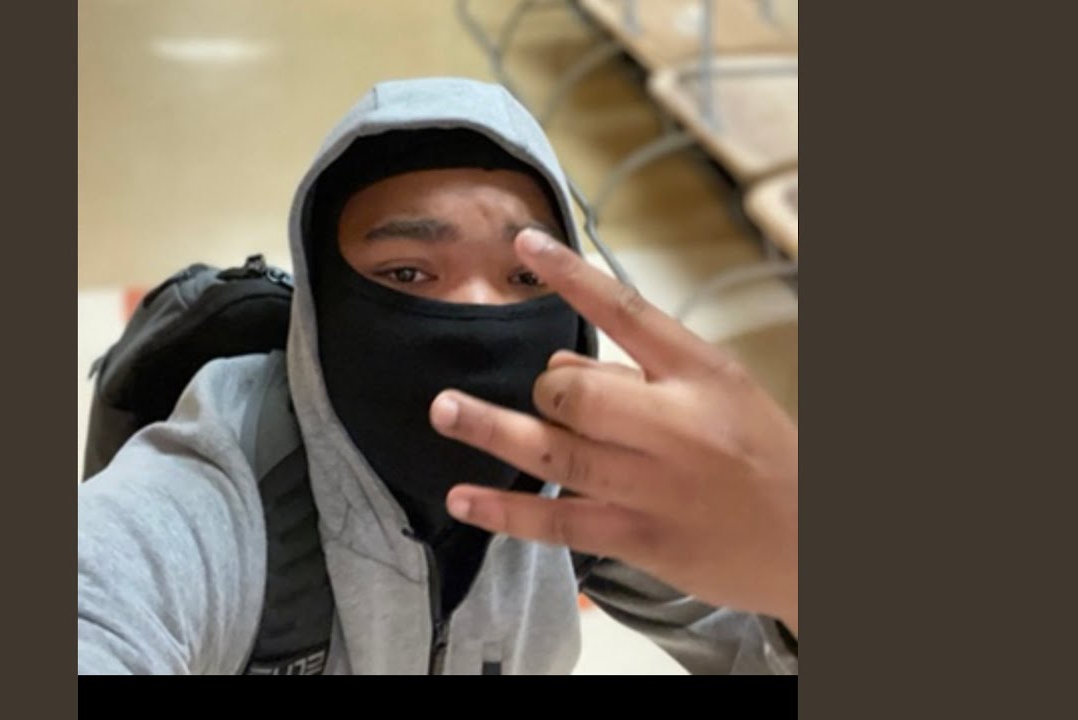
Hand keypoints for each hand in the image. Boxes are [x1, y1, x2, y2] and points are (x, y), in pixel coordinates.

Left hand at [429, 229, 797, 633]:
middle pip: (579, 395)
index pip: (627, 311)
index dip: (570, 276)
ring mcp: (655, 487)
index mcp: (702, 375)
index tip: (523, 244)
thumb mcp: (722, 393)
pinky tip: (464, 499)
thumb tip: (553, 371)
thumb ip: (641, 374)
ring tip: (444, 411)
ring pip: (557, 454)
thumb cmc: (762, 457)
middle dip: (546, 393)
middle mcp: (677, 427)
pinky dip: (506, 511)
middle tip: (545, 403)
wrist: (812, 543)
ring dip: (491, 431)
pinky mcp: (639, 538)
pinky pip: (559, 523)